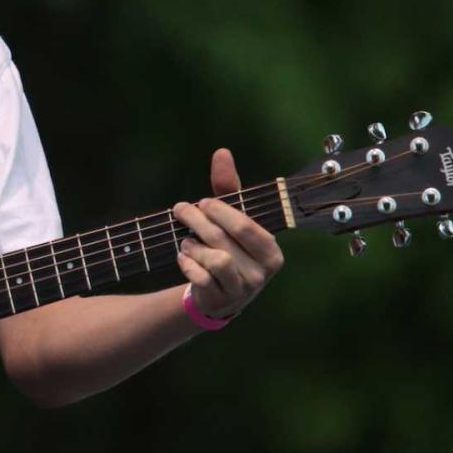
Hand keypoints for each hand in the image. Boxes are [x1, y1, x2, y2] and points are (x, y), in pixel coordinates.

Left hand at [172, 148, 284, 319]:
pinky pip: (201, 278)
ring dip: (193, 246)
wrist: (217, 292)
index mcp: (271, 249)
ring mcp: (244, 289)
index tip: (202, 202)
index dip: (219, 211)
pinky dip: (187, 265)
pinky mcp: (223, 301)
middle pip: (224, 239)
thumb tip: (222, 152)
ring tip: (186, 242)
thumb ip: (227, 187)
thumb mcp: (229, 218)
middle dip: (197, 221)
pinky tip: (184, 258)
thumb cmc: (227, 247)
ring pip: (214, 259)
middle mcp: (263, 271)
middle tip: (181, 211)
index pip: (244, 225)